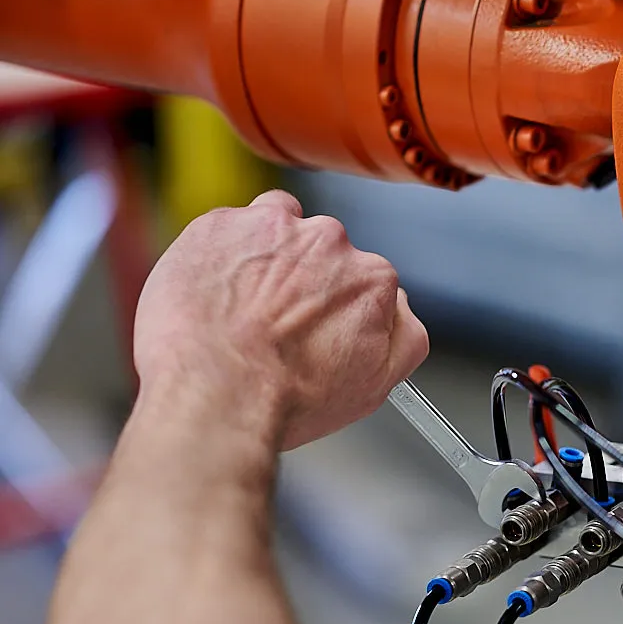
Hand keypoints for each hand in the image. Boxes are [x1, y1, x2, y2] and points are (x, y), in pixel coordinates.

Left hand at [133, 191, 428, 449]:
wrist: (214, 395)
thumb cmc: (287, 398)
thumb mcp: (377, 385)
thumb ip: (406, 335)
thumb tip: (398, 307)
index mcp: (370, 277)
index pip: (365, 278)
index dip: (340, 306)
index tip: (320, 327)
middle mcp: (327, 241)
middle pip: (322, 248)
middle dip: (304, 276)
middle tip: (277, 321)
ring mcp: (271, 228)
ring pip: (277, 226)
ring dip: (268, 254)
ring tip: (245, 303)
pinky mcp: (218, 225)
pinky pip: (228, 229)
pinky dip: (223, 255)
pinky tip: (214, 295)